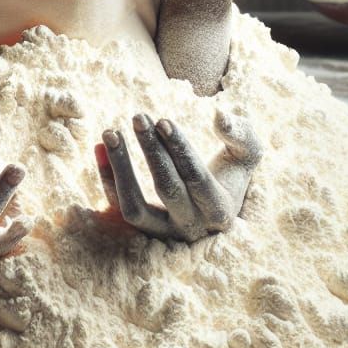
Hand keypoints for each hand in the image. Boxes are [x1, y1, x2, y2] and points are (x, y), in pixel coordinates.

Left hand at [96, 110, 261, 241]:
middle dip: (151, 150)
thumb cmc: (231, 171)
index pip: (196, 178)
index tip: (163, 120)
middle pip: (167, 189)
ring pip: (134, 208)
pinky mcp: (141, 228)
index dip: (179, 149)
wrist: (217, 202)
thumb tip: (220, 117)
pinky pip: (117, 206)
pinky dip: (107, 177)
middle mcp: (191, 227)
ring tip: (110, 132)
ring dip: (120, 168)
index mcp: (219, 210)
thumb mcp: (247, 152)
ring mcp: (162, 232)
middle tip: (139, 116)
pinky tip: (99, 146)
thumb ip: (240, 134)